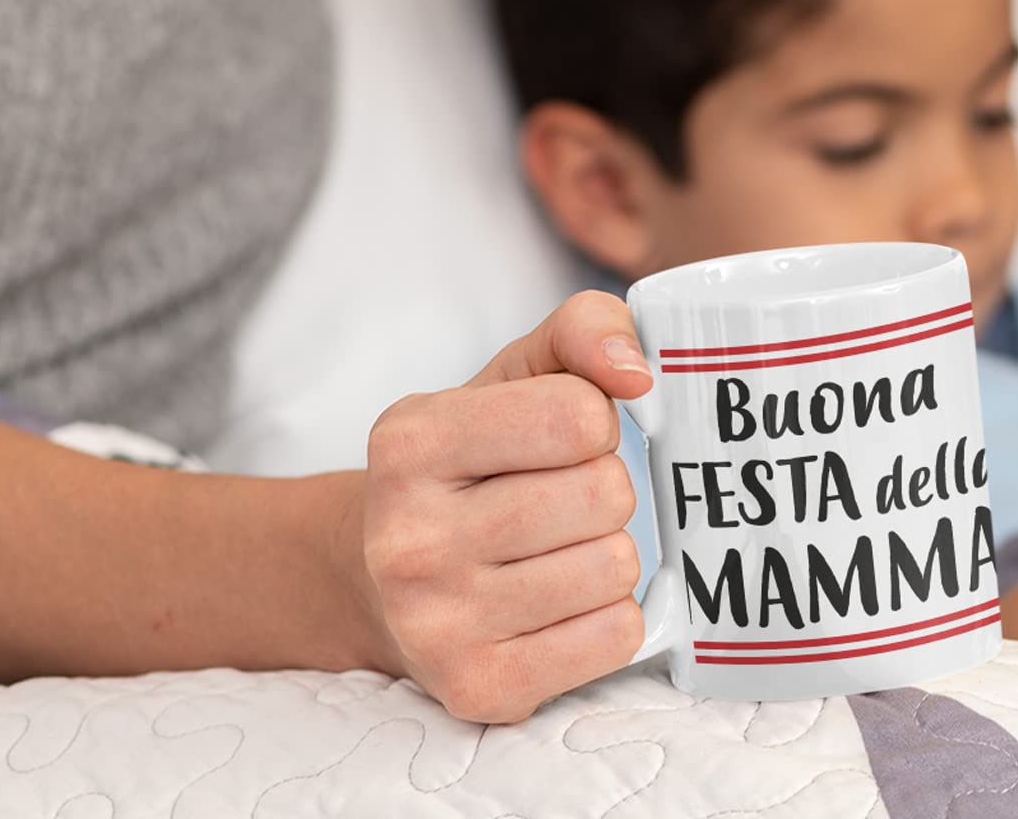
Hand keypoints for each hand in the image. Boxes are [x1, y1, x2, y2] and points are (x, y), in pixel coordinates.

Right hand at [353, 291, 653, 722]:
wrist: (378, 577)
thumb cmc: (471, 460)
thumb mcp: (513, 373)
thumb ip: (584, 329)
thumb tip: (639, 371)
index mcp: (411, 440)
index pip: (578, 415)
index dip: (592, 420)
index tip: (559, 436)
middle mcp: (408, 535)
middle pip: (605, 493)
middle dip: (603, 487)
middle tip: (558, 497)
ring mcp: (438, 623)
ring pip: (616, 566)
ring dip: (607, 550)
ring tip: (556, 548)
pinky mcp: (479, 688)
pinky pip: (616, 637)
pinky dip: (608, 614)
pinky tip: (561, 601)